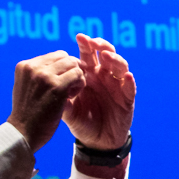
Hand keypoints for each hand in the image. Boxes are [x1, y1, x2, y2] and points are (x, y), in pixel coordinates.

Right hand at [8, 50, 84, 151]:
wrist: (23, 133)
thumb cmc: (28, 114)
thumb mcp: (27, 88)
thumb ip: (38, 74)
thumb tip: (56, 64)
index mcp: (25, 66)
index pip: (54, 56)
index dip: (63, 68)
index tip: (61, 83)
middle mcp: (33, 67)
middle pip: (65, 57)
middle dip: (72, 71)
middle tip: (69, 88)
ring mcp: (44, 76)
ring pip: (73, 64)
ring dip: (77, 78)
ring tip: (70, 93)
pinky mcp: (56, 86)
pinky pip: (78, 75)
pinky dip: (79, 85)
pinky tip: (71, 97)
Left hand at [63, 34, 135, 151]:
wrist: (97, 141)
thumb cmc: (81, 121)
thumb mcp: (67, 111)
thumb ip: (60, 99)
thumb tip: (48, 88)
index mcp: (89, 74)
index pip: (88, 54)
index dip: (86, 44)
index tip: (79, 37)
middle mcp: (104, 76)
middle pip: (106, 54)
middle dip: (101, 45)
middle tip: (93, 43)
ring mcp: (117, 86)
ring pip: (120, 66)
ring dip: (115, 59)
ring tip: (106, 57)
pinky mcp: (127, 99)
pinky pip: (130, 87)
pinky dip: (130, 81)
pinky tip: (127, 76)